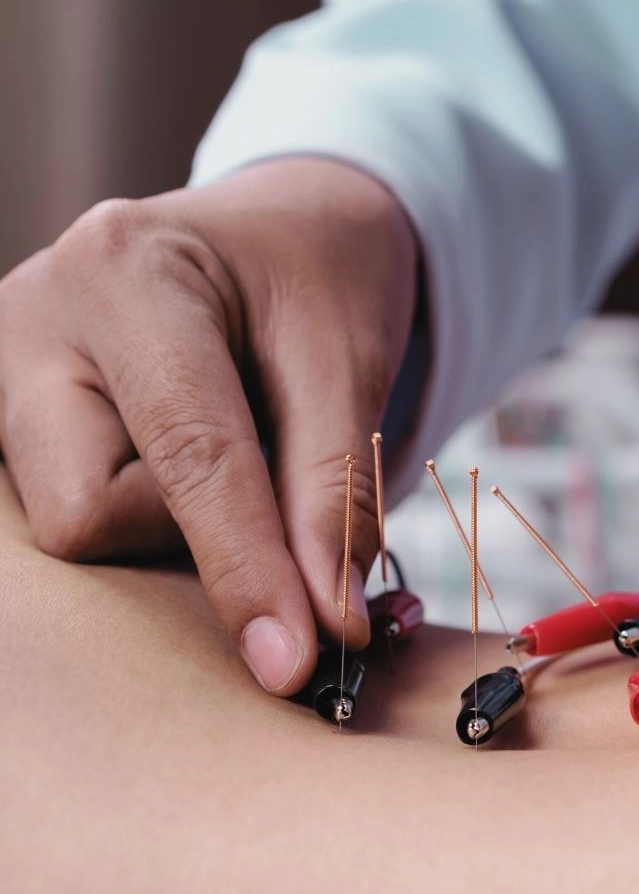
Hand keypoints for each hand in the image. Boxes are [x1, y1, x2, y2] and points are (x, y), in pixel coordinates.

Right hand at [0, 159, 416, 693]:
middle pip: (88, 513)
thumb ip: (334, 492)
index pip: (185, 455)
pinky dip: (154, 518)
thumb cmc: (322, 278)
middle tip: (265, 469)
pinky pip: (78, 515)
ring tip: (229, 446)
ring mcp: (11, 372)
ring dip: (175, 524)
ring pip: (77, 527)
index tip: (291, 662)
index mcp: (124, 273)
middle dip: (191, 530)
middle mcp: (35, 320)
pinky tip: (187, 466)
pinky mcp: (21, 416)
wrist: (290, 232)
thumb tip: (328, 625)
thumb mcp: (349, 364)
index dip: (244, 568)